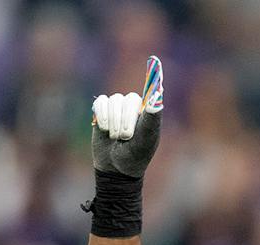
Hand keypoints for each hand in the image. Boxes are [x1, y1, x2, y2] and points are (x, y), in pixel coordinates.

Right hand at [92, 55, 163, 178]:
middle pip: (127, 100)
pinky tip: (104, 130)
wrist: (115, 169)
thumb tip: (159, 96)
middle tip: (126, 138)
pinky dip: (102, 117)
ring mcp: (117, 107)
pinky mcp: (102, 110)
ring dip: (113, 122)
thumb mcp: (146, 139)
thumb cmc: (135, 156)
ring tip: (116, 138)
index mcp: (149, 111)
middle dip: (125, 121)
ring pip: (113, 101)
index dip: (153, 74)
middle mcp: (134, 106)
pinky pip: (100, 103)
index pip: (152, 89)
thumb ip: (152, 118)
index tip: (154, 60)